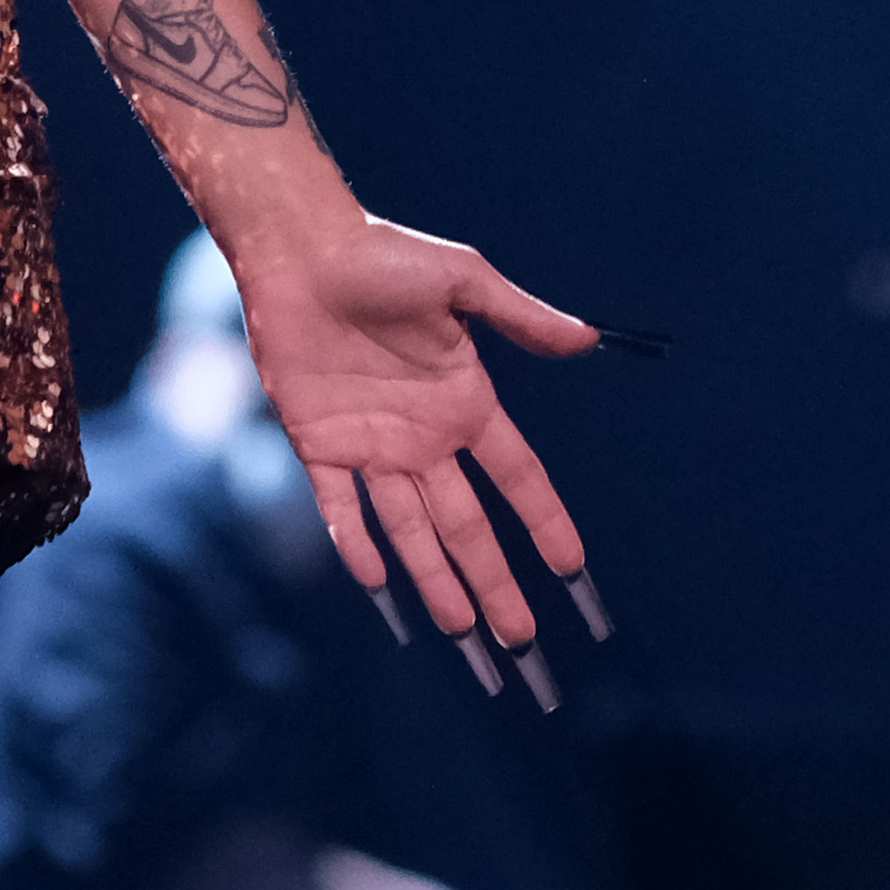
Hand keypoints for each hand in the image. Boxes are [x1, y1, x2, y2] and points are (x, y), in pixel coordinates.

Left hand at [233, 208, 601, 651]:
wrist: (300, 250)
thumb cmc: (383, 255)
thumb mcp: (463, 280)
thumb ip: (520, 317)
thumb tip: (588, 339)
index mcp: (465, 401)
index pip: (517, 477)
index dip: (545, 522)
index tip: (574, 569)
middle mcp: (423, 436)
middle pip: (467, 525)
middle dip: (496, 581)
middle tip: (521, 639)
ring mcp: (371, 446)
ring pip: (411, 531)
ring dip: (436, 581)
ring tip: (465, 633)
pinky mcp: (318, 444)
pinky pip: (341, 508)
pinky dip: (358, 545)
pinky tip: (380, 585)